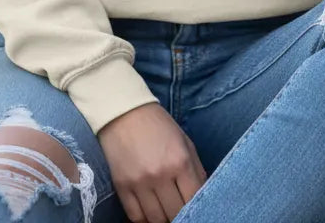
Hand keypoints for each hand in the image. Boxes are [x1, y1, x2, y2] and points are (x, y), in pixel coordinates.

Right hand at [98, 102, 206, 222]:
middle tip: (179, 210)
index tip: (196, 210)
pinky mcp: (122, 187)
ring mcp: (140, 182)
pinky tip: (149, 211)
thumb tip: (202, 194)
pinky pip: (135, 216)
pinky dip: (144, 218)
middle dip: (180, 215)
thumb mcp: (184, 141)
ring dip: (163, 219)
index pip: (193, 199)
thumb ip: (196, 169)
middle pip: (175, 213)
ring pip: (156, 219)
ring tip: (165, 211)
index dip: (197, 208)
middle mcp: (161, 174)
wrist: (125, 112)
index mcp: (181, 161)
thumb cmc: (159, 125)